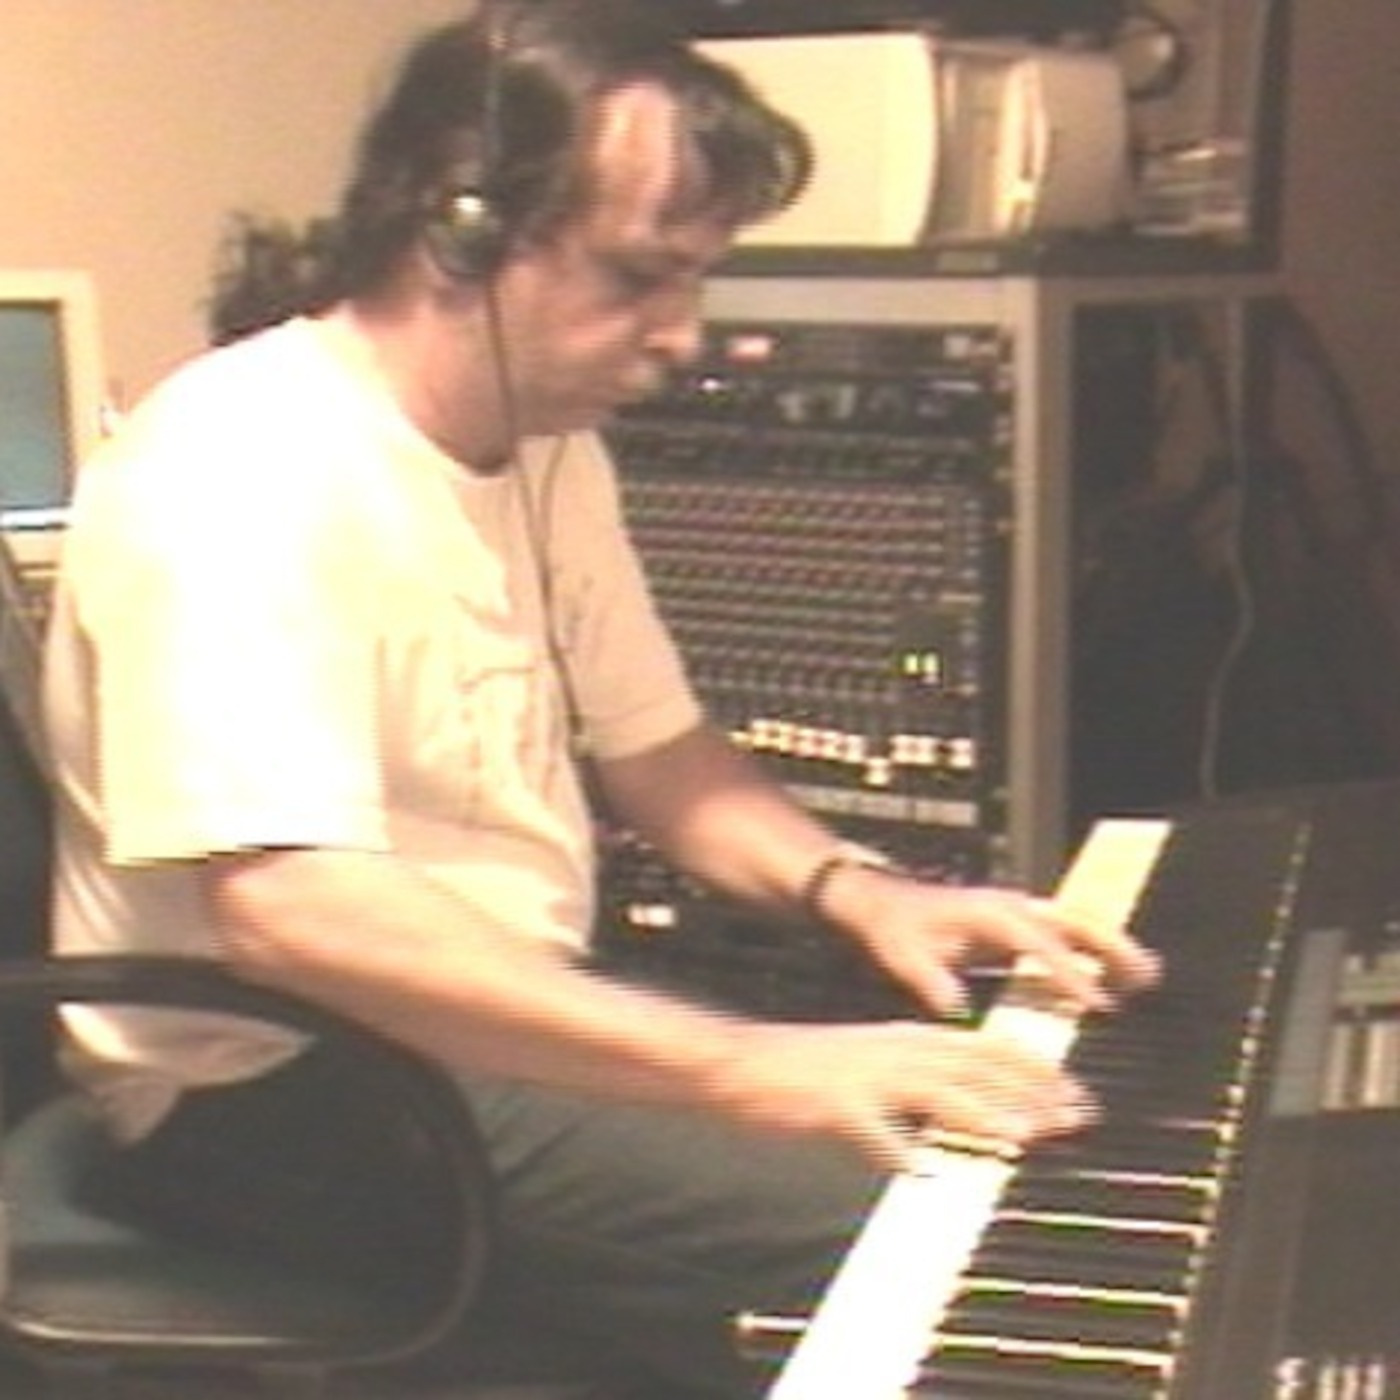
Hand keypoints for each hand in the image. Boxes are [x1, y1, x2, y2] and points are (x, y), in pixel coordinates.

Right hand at [713, 1018, 1096, 1170]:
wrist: (742, 1062)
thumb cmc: (809, 1069)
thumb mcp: (873, 1064)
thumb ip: (920, 1085)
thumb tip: (969, 1113)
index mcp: (905, 1038)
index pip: (984, 1047)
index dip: (1033, 1068)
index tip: (1076, 1090)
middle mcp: (892, 1050)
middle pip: (972, 1068)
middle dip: (1027, 1091)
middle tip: (1076, 1115)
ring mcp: (863, 1077)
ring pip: (933, 1093)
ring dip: (979, 1115)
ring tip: (1021, 1136)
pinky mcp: (833, 1106)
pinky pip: (871, 1132)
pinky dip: (896, 1150)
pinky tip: (918, 1171)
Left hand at [818, 868, 1160, 1018]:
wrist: (878, 901)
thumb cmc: (892, 928)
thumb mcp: (903, 955)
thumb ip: (930, 980)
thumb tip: (955, 1008)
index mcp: (989, 914)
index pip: (1040, 943)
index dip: (1070, 972)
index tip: (1098, 1001)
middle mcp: (1009, 906)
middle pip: (1073, 921)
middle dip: (1112, 946)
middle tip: (1149, 974)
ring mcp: (1014, 911)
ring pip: (1074, 924)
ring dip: (1109, 945)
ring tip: (1148, 974)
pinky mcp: (1013, 924)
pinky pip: (1060, 936)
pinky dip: (1088, 952)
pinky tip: (1110, 978)